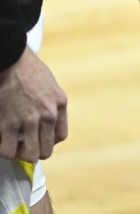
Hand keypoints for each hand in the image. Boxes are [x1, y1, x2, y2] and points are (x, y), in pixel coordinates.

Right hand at [0, 47, 68, 162]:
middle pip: (46, 150)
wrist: (9, 58)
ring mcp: (29, 120)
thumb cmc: (25, 69)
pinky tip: (1, 141)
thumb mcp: (48, 83)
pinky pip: (8, 150)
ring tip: (10, 144)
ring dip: (19, 153)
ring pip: (30, 155)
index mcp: (59, 103)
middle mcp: (48, 114)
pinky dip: (4, 150)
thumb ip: (49, 101)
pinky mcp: (9, 123)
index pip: (60, 136)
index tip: (36, 137)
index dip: (47, 140)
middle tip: (21, 143)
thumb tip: (42, 119)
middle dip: (33, 150)